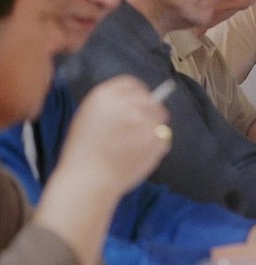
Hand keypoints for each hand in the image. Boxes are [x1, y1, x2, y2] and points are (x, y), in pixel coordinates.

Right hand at [58, 75, 169, 194]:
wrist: (87, 180)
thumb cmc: (82, 153)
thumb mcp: (88, 117)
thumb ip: (111, 105)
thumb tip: (136, 99)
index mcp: (106, 95)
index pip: (132, 84)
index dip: (137, 94)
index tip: (138, 104)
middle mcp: (127, 103)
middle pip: (150, 99)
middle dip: (148, 112)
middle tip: (140, 128)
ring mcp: (144, 119)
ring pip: (160, 117)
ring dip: (154, 128)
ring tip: (137, 145)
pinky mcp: (156, 136)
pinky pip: (164, 136)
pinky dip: (157, 146)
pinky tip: (140, 155)